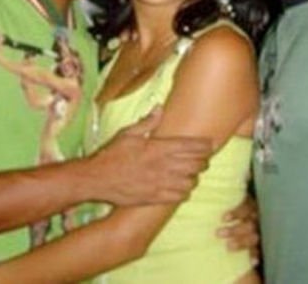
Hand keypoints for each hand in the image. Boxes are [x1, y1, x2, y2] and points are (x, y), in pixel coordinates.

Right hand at [90, 107, 212, 205]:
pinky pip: (180, 197)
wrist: (96, 179)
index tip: (210, 144)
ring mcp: (160, 184)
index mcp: (158, 148)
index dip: (204, 146)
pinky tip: (183, 187)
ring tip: (193, 173)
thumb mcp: (127, 133)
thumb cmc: (111, 155)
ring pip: (191, 182)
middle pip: (195, 164)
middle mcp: (162, 166)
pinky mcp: (155, 198)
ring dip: (195, 177)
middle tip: (204, 159)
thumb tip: (159, 108)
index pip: (190, 146)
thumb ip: (147, 122)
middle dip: (203, 161)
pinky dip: (185, 192)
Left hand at [217, 194, 259, 264]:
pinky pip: (259, 249)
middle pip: (249, 223)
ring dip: (242, 242)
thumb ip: (219, 190)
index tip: (223, 218)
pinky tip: (251, 261)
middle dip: (235, 229)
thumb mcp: (225, 196)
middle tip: (219, 233)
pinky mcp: (258, 242)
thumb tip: (202, 179)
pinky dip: (255, 255)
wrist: (240, 216)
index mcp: (248, 203)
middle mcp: (255, 216)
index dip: (236, 212)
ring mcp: (258, 229)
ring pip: (254, 236)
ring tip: (228, 247)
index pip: (246, 206)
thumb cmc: (228, 205)